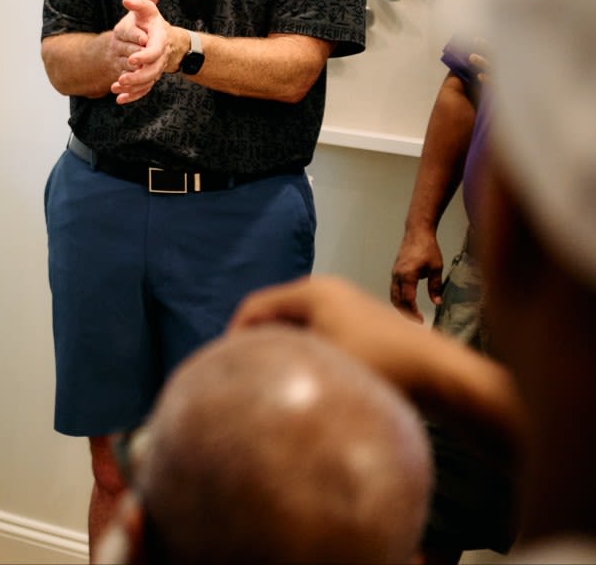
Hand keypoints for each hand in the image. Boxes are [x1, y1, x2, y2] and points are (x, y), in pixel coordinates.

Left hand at [111, 0, 171, 103]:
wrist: (164, 38)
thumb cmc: (151, 22)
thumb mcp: (147, 10)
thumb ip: (141, 2)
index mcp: (160, 40)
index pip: (155, 51)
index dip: (145, 56)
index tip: (132, 59)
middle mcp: (159, 57)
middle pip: (152, 71)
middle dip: (137, 77)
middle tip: (121, 78)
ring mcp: (155, 68)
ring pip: (147, 83)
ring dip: (132, 88)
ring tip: (115, 87)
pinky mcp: (149, 77)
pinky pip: (143, 90)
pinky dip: (132, 96)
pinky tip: (119, 99)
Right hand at [230, 275, 441, 391]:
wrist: (442, 374)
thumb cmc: (379, 363)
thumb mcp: (321, 360)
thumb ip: (280, 359)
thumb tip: (249, 370)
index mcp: (311, 291)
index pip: (255, 306)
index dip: (235, 333)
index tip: (225, 363)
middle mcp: (326, 291)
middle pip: (276, 313)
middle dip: (258, 340)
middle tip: (244, 371)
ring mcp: (346, 307)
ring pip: (298, 325)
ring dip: (283, 347)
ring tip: (271, 376)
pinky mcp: (362, 326)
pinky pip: (319, 334)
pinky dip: (305, 351)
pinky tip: (306, 376)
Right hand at [389, 229, 445, 320]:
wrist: (417, 232)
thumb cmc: (428, 248)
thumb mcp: (436, 268)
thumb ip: (435, 286)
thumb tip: (437, 302)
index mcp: (407, 275)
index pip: (407, 299)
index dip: (413, 312)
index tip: (421, 321)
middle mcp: (397, 275)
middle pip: (396, 300)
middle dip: (405, 313)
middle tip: (416, 321)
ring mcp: (394, 273)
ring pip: (392, 295)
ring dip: (400, 306)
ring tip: (412, 314)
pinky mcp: (395, 271)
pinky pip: (393, 289)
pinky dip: (398, 298)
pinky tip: (407, 302)